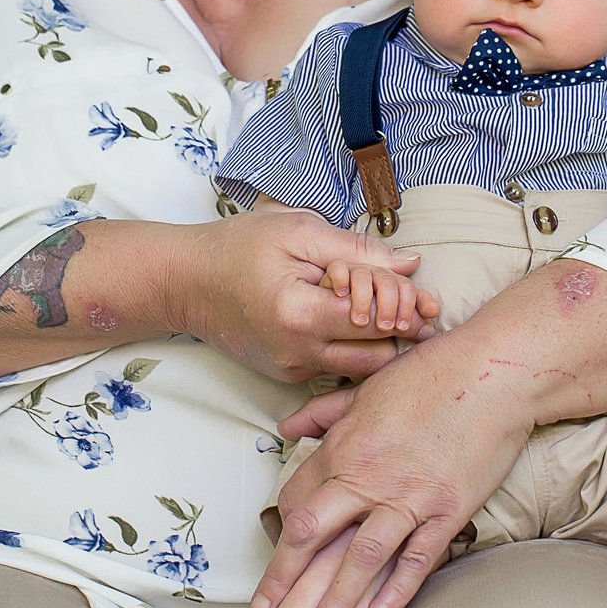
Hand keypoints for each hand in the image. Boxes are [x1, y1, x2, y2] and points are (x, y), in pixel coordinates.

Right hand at [176, 205, 435, 383]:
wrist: (185, 282)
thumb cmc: (238, 246)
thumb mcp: (299, 231)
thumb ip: (357, 250)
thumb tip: (410, 264)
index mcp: (301, 314)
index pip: (377, 322)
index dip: (406, 307)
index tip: (421, 295)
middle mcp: (297, 353)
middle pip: (377, 357)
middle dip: (402, 333)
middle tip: (417, 308)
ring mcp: (291, 370)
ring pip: (360, 370)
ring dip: (381, 346)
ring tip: (389, 315)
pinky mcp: (286, 375)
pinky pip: (335, 369)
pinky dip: (353, 350)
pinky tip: (355, 325)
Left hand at [252, 325, 532, 607]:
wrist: (491, 375)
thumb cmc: (430, 374)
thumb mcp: (366, 387)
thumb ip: (322, 413)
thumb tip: (285, 428)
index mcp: (344, 446)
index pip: (297, 496)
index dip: (280, 526)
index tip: (275, 551)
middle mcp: (367, 477)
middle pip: (310, 533)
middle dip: (283, 577)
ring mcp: (408, 498)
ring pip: (360, 558)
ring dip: (335, 600)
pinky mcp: (447, 511)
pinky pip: (417, 560)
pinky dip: (397, 590)